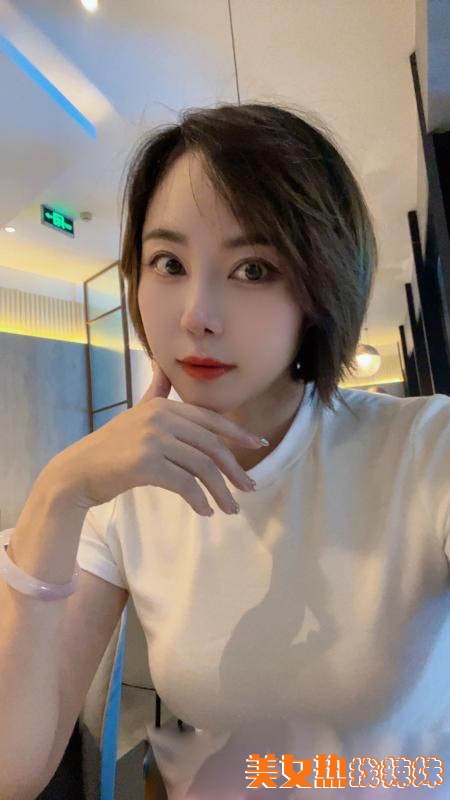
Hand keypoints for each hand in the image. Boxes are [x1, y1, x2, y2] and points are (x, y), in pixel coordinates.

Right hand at [49, 360, 262, 515]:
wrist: (78, 472)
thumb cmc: (110, 448)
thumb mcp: (136, 413)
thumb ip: (155, 391)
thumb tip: (162, 366)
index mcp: (162, 405)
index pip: (209, 419)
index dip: (236, 433)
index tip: (258, 445)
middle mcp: (160, 417)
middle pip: (211, 445)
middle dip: (234, 469)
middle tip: (250, 488)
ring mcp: (152, 439)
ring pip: (202, 467)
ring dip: (220, 491)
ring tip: (230, 509)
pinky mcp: (146, 463)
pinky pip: (184, 484)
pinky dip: (198, 500)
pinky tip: (205, 511)